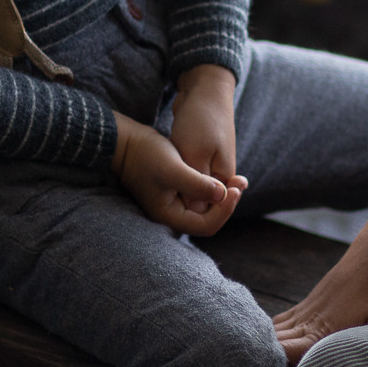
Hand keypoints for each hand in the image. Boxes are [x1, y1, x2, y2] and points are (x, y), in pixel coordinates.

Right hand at [113, 112, 241, 236]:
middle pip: (209, 218)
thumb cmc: (146, 154)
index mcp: (170, 215)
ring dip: (224, 195)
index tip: (234, 189)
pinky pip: (203, 195)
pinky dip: (216, 188)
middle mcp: (173, 214)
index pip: (206, 225)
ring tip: (238, 179)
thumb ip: (196, 184)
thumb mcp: (172, 168)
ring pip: (207, 207)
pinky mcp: (178, 191)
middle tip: (240, 182)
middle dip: (227, 203)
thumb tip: (223, 195)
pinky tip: (227, 177)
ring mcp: (175, 203)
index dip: (225, 210)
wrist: (126, 141)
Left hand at [169, 63, 245, 207]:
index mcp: (225, 176)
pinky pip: (190, 172)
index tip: (174, 203)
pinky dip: (180, 174)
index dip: (195, 211)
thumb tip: (195, 212)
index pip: (213, 207)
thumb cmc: (200, 121)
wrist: (204, 88)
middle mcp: (221, 172)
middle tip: (164, 193)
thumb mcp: (195, 154)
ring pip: (194, 186)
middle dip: (185, 199)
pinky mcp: (201, 153)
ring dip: (181, 187)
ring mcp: (211, 162)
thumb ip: (195, 184)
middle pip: (203, 199)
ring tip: (162, 183)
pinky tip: (165, 169)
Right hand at [272, 224, 367, 366]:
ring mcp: (308, 309)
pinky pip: (282, 320)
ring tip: (251, 366)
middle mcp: (309, 321)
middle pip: (274, 344)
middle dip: (261, 361)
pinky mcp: (311, 301)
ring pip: (275, 331)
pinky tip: (266, 341)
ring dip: (264, 347)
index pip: (286, 352)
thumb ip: (365, 346)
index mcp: (323, 330)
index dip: (272, 366)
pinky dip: (271, 331)